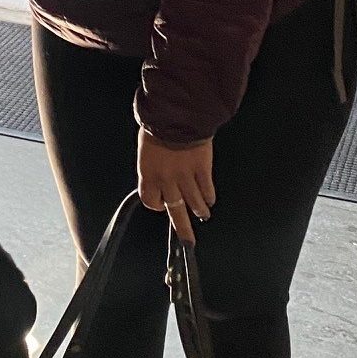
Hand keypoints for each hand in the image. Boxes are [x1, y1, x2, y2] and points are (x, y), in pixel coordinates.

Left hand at [137, 130, 215, 244]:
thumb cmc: (158, 126)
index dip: (157, 205)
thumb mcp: (146, 148)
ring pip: (193, 202)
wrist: (178, 115)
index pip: (150, 201)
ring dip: (199, 210)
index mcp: (148, 174)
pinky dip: (209, 197)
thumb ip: (152, 166)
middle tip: (187, 242)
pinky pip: (206, 189)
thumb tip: (159, 175)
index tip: (162, 204)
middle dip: (182, 228)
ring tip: (203, 214)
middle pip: (174, 210)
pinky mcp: (202, 170)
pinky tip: (210, 200)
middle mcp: (166, 180)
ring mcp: (185, 176)